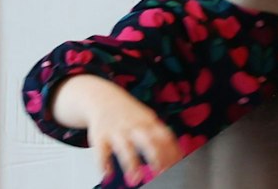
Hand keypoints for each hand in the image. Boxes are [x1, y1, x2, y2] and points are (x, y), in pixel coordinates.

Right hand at [53, 75, 180, 185]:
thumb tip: (176, 155)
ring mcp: (117, 131)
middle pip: (149, 141)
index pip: (165, 137)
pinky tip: (107, 174)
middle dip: (156, 156)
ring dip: (131, 163)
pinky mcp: (100, 136)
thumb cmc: (129, 113)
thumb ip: (159, 136)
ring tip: (135, 179)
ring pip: (125, 147)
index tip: (177, 165)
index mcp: (149, 122)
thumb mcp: (147, 119)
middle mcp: (135, 126)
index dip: (172, 151)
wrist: (102, 97)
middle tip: (162, 172)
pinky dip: (104, 164)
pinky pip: (102, 152)